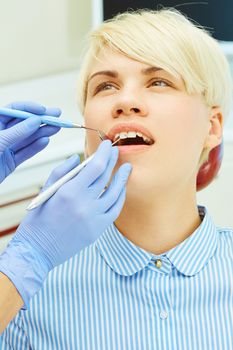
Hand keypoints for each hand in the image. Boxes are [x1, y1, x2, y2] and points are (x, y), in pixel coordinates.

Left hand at [0, 101, 60, 182]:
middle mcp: (0, 134)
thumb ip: (17, 132)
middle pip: (23, 123)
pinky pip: (25, 153)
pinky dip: (36, 147)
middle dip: (41, 119)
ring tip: (56, 128)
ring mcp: (5, 148)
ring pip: (27, 138)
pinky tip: (46, 141)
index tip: (44, 110)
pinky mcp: (9, 162)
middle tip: (58, 116)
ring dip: (42, 132)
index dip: (29, 108)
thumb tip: (35, 120)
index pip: (14, 110)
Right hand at [0, 140, 131, 306]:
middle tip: (116, 152)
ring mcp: (94, 218)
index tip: (108, 145)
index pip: (96, 166)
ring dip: (122, 179)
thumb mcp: (45, 190)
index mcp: (69, 192)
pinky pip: (115, 210)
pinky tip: (121, 189)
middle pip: (106, 177)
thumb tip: (78, 157)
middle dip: (113, 161)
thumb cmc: (38, 219)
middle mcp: (85, 204)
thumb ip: (62, 171)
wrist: (38, 250)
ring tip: (127, 168)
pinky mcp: (98, 230)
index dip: (104, 153)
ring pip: (115, 193)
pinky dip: (120, 198)